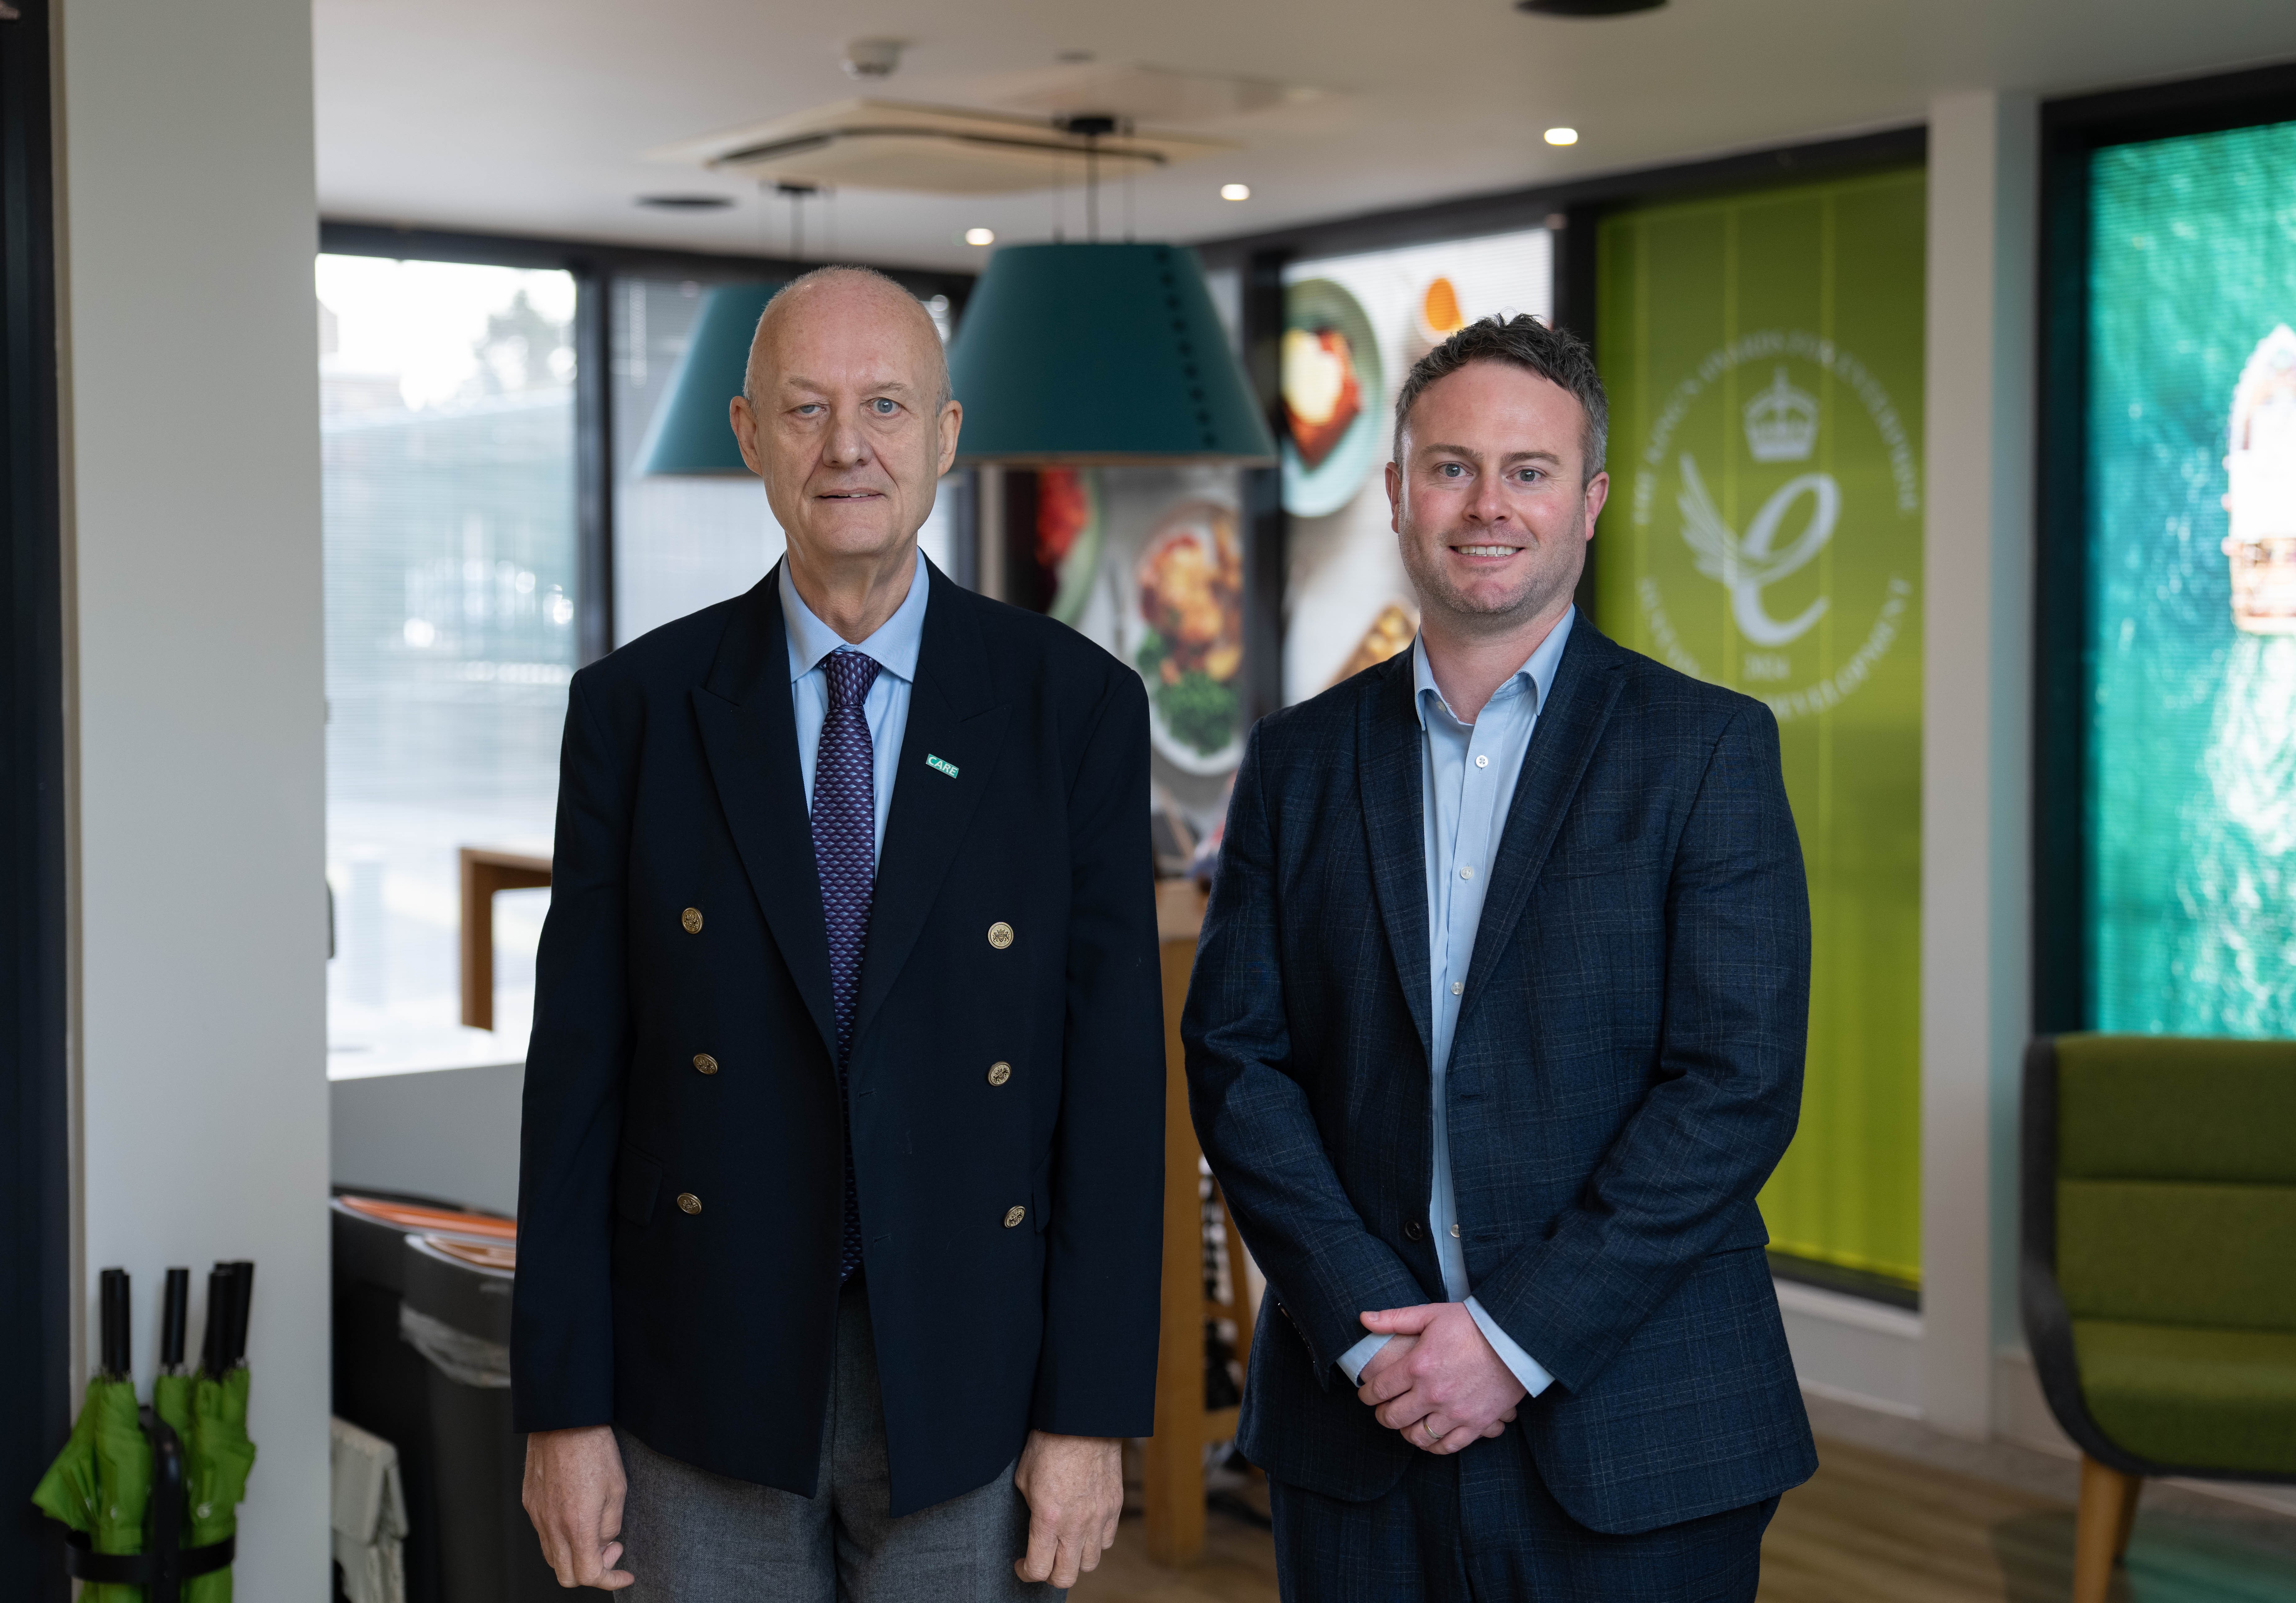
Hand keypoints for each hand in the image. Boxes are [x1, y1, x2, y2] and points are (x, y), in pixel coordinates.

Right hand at [522, 1426, 632, 1589]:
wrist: (564, 1420)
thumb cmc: (594, 1449)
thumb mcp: (617, 1488)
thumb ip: (611, 1525)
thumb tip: (603, 1544)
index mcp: (577, 1524)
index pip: (588, 1574)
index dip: (609, 1579)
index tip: (624, 1573)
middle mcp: (552, 1525)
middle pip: (566, 1576)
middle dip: (591, 1572)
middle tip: (610, 1550)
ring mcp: (537, 1515)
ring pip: (552, 1557)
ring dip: (574, 1556)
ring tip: (594, 1532)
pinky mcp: (530, 1503)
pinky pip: (543, 1534)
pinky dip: (561, 1539)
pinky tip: (576, 1518)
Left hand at [1012, 1431, 1123, 1588]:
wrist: (1083, 1420)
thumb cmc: (1048, 1444)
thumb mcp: (1024, 1479)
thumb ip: (1030, 1510)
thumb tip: (1034, 1528)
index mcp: (1048, 1518)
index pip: (1039, 1569)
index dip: (1026, 1573)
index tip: (1021, 1565)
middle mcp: (1076, 1524)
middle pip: (1066, 1577)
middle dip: (1050, 1575)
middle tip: (1042, 1560)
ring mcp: (1099, 1517)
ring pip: (1089, 1563)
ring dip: (1074, 1559)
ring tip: (1064, 1544)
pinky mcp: (1114, 1506)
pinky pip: (1106, 1541)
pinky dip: (1093, 1542)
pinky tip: (1083, 1528)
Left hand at [1356, 1303, 1526, 1454]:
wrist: (1514, 1339)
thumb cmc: (1471, 1324)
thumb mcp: (1431, 1314)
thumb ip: (1394, 1319)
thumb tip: (1363, 1318)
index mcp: (1417, 1366)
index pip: (1378, 1390)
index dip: (1366, 1395)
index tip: (1365, 1395)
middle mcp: (1432, 1393)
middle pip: (1393, 1417)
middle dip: (1382, 1415)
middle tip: (1382, 1410)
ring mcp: (1454, 1412)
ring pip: (1416, 1436)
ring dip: (1405, 1432)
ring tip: (1405, 1424)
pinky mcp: (1475, 1424)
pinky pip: (1446, 1446)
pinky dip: (1433, 1446)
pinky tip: (1429, 1438)